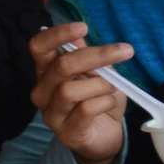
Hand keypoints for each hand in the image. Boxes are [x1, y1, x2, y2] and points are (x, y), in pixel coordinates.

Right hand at [27, 24, 132, 163]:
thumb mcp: (97, 71)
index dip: (57, 35)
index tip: (83, 27)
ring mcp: (51, 114)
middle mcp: (42, 91)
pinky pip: (85, 110)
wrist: (106, 136)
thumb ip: (86, 55)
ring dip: (100, 85)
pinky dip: (104, 102)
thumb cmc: (99, 98)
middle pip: (61, 66)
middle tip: (124, 51)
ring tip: (111, 88)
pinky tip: (109, 103)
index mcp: (46, 71)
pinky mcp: (66, 133)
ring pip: (70, 90)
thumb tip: (78, 36)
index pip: (38, 47)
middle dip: (95, 56)